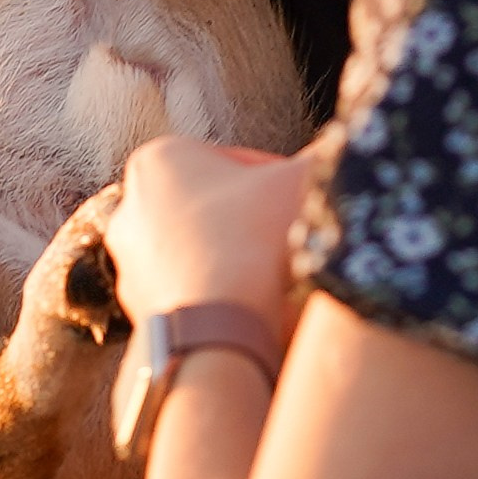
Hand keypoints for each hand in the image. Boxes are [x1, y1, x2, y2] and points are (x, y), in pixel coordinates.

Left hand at [103, 138, 323, 341]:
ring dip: (241, 257)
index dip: (283, 180)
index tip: (306, 201)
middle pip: (218, 205)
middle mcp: (132, 207)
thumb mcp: (303, 181)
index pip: (240, 161)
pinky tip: (254, 304)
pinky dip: (221, 294)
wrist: (216, 332)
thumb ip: (325, 156)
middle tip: (296, 236)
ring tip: (279, 274)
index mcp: (161, 159)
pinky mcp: (138, 308)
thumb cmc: (252, 242)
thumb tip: (347, 147)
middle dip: (257, 219)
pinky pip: (194, 291)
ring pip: (205, 249)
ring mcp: (130, 264)